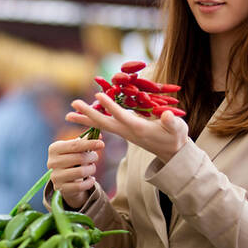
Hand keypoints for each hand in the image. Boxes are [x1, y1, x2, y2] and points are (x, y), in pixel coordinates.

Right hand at [47, 137, 104, 208]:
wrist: (64, 178)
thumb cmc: (72, 159)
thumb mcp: (76, 148)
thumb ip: (86, 140)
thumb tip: (99, 135)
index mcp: (54, 148)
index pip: (75, 145)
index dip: (90, 144)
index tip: (102, 144)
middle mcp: (52, 162)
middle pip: (79, 158)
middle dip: (92, 157)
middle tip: (95, 157)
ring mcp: (55, 176)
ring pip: (81, 172)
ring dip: (91, 169)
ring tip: (92, 168)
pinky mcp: (61, 188)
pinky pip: (80, 186)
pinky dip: (90, 182)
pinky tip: (91, 179)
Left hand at [66, 92, 188, 163]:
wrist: (172, 152)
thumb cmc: (176, 137)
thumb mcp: (178, 129)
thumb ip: (172, 122)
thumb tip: (167, 115)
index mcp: (139, 129)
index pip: (121, 116)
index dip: (110, 106)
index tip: (98, 95)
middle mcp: (127, 131)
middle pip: (104, 122)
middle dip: (88, 113)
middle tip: (72, 104)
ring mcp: (124, 132)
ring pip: (102, 124)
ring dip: (85, 118)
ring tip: (69, 112)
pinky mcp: (124, 131)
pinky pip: (106, 124)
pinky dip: (94, 119)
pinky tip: (84, 115)